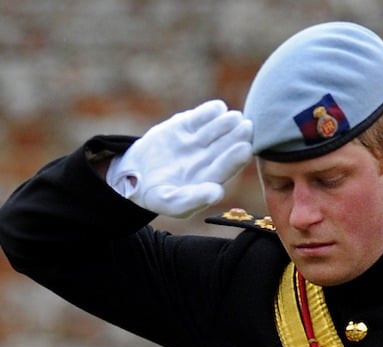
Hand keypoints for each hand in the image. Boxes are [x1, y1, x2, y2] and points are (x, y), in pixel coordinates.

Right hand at [107, 100, 252, 217]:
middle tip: (247, 127)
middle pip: (226, 145)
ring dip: (225, 122)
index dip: (235, 158)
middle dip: (237, 136)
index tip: (246, 149)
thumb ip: (193, 199)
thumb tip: (217, 193)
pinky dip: (208, 112)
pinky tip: (218, 108)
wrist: (134, 175)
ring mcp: (198, 141)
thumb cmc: (157, 195)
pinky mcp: (186, 126)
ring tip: (234, 117)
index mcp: (210, 178)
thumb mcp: (171, 203)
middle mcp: (209, 158)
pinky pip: (199, 117)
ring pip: (216, 129)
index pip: (226, 167)